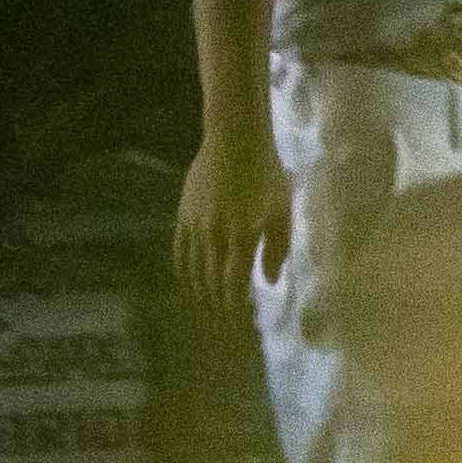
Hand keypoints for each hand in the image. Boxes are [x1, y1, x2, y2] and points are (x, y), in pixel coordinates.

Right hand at [172, 133, 287, 315]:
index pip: (235, 282)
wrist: (234, 141)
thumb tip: (269, 280)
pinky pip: (179, 250)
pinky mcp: (182, 215)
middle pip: (211, 279)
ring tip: (207, 306)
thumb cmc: (267, 175)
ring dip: (199, 291)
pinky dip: (183, 269)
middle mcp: (215, 235)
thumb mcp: (282, 210)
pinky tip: (188, 280)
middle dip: (218, 303)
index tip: (241, 320)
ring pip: (193, 268)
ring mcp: (195, 225)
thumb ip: (277, 247)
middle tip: (225, 320)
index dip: (236, 305)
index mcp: (243, 235)